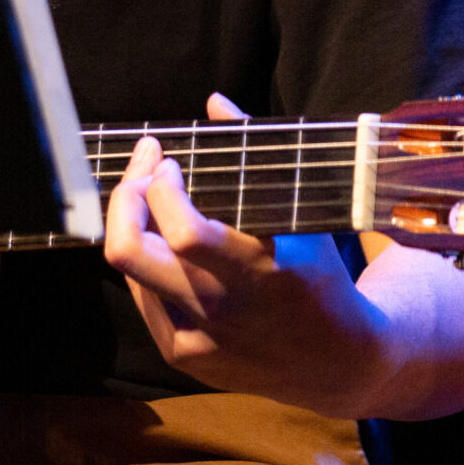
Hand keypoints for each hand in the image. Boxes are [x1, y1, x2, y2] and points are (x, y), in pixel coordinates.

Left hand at [101, 92, 397, 416]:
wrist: (339, 363)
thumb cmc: (320, 276)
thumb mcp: (302, 215)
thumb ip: (257, 156)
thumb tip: (214, 101)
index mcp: (257, 273)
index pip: (183, 232)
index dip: (161, 187)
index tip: (169, 161)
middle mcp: (220, 310)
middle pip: (129, 252)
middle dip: (124, 197)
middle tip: (143, 169)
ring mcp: (197, 339)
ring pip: (130, 270)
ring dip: (132, 224)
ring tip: (151, 197)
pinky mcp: (184, 357)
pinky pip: (144, 298)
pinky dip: (147, 262)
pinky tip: (164, 243)